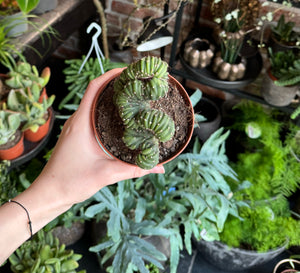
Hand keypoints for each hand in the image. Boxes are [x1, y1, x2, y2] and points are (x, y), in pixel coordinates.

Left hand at [38, 68, 164, 206]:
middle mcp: (78, 121)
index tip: (128, 71)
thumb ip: (134, 169)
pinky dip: (106, 111)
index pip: (94, 88)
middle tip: (136, 84)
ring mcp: (77, 128)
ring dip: (110, 98)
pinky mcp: (78, 136)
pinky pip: (93, 116)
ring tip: (131, 96)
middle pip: (95, 92)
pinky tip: (120, 118)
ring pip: (94, 104)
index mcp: (81, 123)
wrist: (50, 194)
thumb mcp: (106, 174)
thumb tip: (159, 166)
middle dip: (115, 84)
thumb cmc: (71, 182)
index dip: (110, 75)